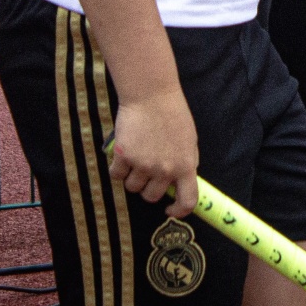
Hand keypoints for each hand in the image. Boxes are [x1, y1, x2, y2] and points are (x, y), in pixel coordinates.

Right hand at [109, 88, 199, 217]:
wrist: (151, 94)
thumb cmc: (172, 113)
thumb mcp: (189, 141)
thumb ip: (185, 163)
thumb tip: (178, 183)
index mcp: (185, 166)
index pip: (188, 201)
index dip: (179, 211)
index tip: (169, 209)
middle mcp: (165, 169)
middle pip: (151, 197)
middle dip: (148, 188)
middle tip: (147, 172)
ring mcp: (143, 164)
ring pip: (132, 187)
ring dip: (132, 177)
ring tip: (135, 158)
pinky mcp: (124, 156)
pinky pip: (116, 175)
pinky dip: (117, 168)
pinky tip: (122, 155)